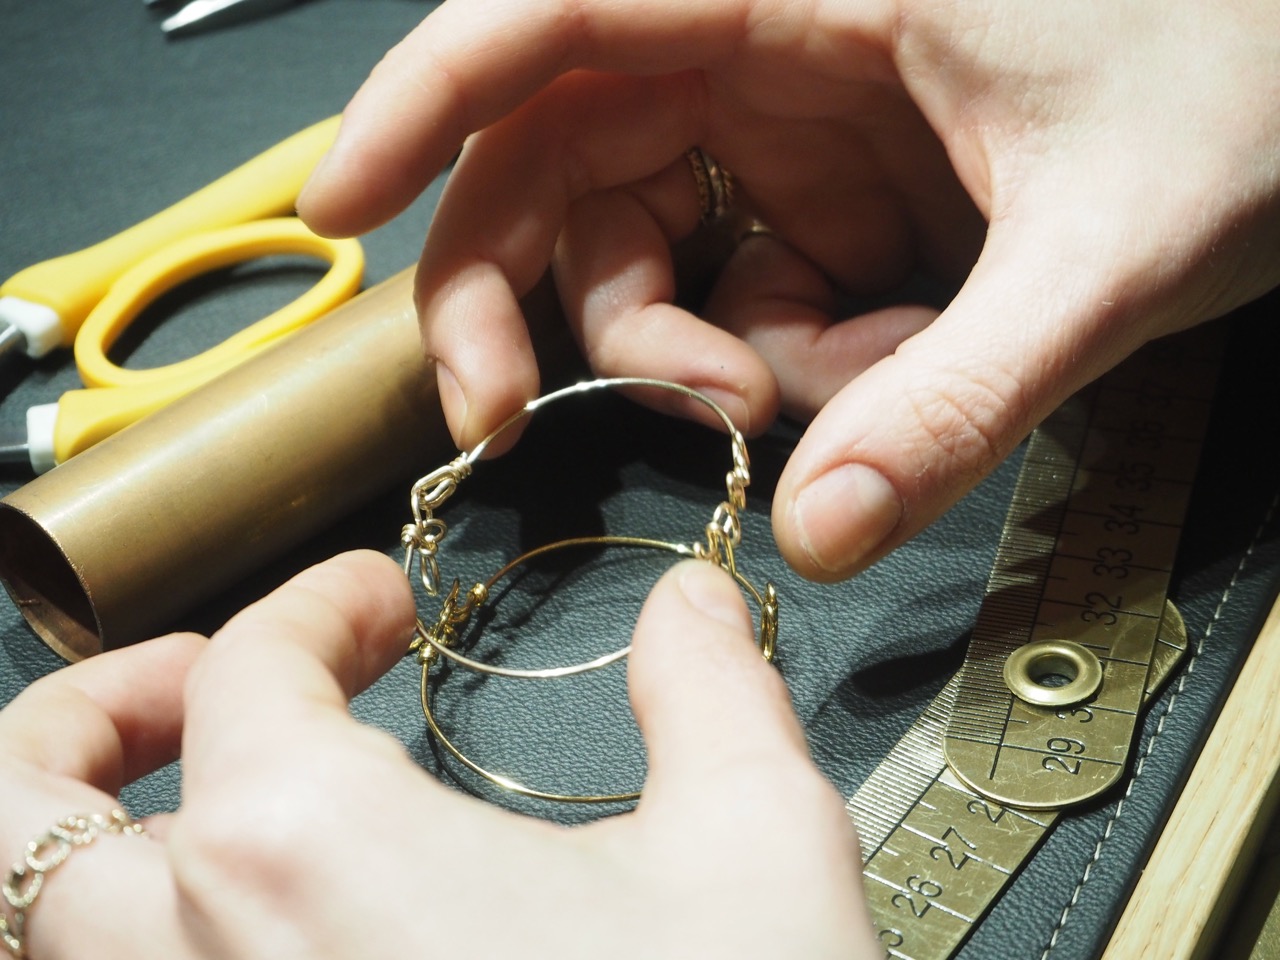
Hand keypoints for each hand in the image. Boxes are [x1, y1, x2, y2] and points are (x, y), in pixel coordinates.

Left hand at [0, 551, 873, 958]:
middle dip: (86, 717)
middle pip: (17, 811)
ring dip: (77, 849)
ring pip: (40, 940)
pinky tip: (262, 936)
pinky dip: (144, 949)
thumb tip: (690, 603)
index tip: (377, 603)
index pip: (250, 668)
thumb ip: (709, 688)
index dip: (318, 605)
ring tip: (186, 808)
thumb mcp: (753, 846)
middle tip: (191, 686)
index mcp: (307, 849)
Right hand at [299, 0, 1279, 579]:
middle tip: (508, 416)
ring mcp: (796, 128)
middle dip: (520, 294)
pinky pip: (747, 293)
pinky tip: (873, 370)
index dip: (421, 102)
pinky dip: (779, 362)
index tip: (332, 205)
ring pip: (644, 247)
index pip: (554, 16)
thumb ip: (963, 392)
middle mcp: (769, 44)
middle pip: (555, 156)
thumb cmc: (1253, 73)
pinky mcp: (837, 196)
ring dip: (682, 353)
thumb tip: (819, 528)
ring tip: (797, 396)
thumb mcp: (1116, 242)